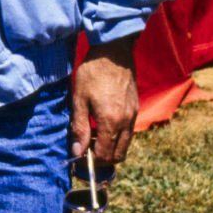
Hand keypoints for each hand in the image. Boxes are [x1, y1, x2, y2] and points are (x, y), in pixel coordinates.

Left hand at [70, 35, 139, 164]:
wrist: (114, 51)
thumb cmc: (93, 72)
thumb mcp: (79, 99)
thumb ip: (79, 127)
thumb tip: (77, 152)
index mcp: (111, 122)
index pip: (105, 155)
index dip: (91, 161)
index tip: (78, 156)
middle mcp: (126, 123)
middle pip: (118, 155)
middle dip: (103, 158)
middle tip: (86, 149)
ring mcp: (133, 116)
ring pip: (125, 145)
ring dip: (110, 148)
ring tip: (93, 136)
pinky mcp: (135, 109)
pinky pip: (128, 133)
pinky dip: (117, 137)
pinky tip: (103, 125)